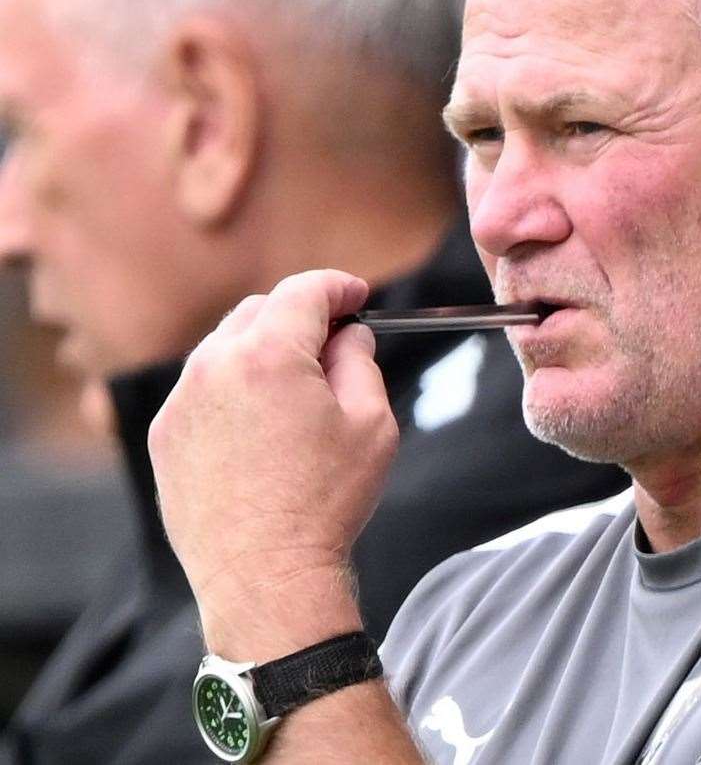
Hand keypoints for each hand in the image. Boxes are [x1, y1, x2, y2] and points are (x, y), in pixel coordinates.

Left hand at [148, 270, 398, 652]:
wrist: (265, 575)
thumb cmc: (325, 503)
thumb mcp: (372, 423)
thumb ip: (360, 362)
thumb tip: (349, 335)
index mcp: (269, 355)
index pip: (304, 291)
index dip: (338, 287)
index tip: (357, 297)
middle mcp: (214, 367)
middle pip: (259, 309)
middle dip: (300, 314)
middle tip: (335, 339)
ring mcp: (181, 402)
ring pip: (225, 346)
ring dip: (263, 349)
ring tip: (298, 387)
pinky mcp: (166, 435)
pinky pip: (202, 388)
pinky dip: (234, 386)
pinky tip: (263, 423)